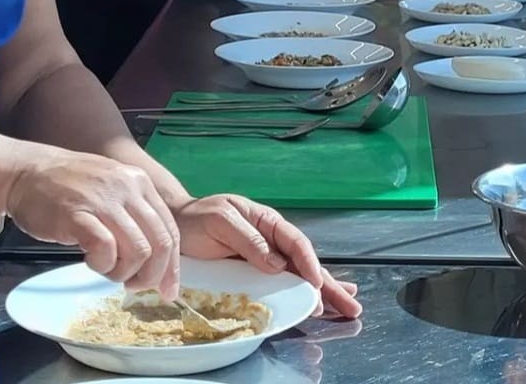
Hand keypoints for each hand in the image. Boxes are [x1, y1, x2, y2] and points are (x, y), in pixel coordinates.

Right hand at [6, 147, 180, 298]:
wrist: (24, 172)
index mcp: (140, 183)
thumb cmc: (66, 187)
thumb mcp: (111, 190)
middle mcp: (127, 188)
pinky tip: (90, 261)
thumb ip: (134, 217)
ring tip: (105, 268)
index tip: (167, 289)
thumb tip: (156, 260)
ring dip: (123, 272)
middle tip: (131, 285)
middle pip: (159, 244)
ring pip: (138, 251)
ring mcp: (103, 200)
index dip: (171, 266)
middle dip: (151, 275)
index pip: (170, 230)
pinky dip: (102, 265)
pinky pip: (106, 249)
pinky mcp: (77, 215)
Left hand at [174, 194, 361, 318]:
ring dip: (324, 293)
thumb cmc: (197, 218)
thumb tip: (275, 263)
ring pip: (300, 276)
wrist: (175, 225)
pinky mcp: (256, 274)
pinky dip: (302, 294)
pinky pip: (283, 284)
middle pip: (305, 263)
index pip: (295, 242)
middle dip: (329, 285)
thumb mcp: (220, 220)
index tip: (316, 284)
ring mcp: (266, 258)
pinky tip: (319, 303)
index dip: (308, 263)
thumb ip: (248, 239)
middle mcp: (271, 241)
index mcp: (267, 222)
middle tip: (350, 305)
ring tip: (347, 308)